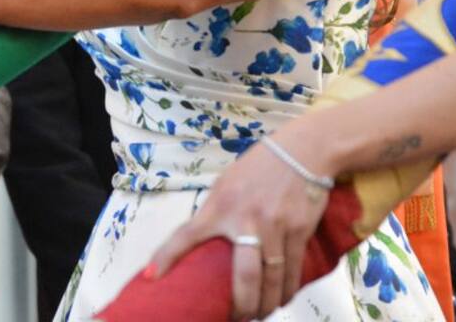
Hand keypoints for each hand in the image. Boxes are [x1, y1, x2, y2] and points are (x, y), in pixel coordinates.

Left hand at [147, 133, 329, 319]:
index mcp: (219, 205)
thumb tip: (202, 241)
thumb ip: (215, 211)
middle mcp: (246, 219)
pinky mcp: (299, 231)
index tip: (151, 276)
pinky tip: (282, 300)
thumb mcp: (226, 183)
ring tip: (259, 315)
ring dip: (265, 305)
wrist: (303, 152)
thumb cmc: (259, 167)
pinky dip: (287, 291)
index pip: (186, 234)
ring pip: (271, 279)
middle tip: (236, 318)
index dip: (167, 257)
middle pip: (244, 276)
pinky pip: (293, 270)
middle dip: (241, 305)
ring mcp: (275, 227)